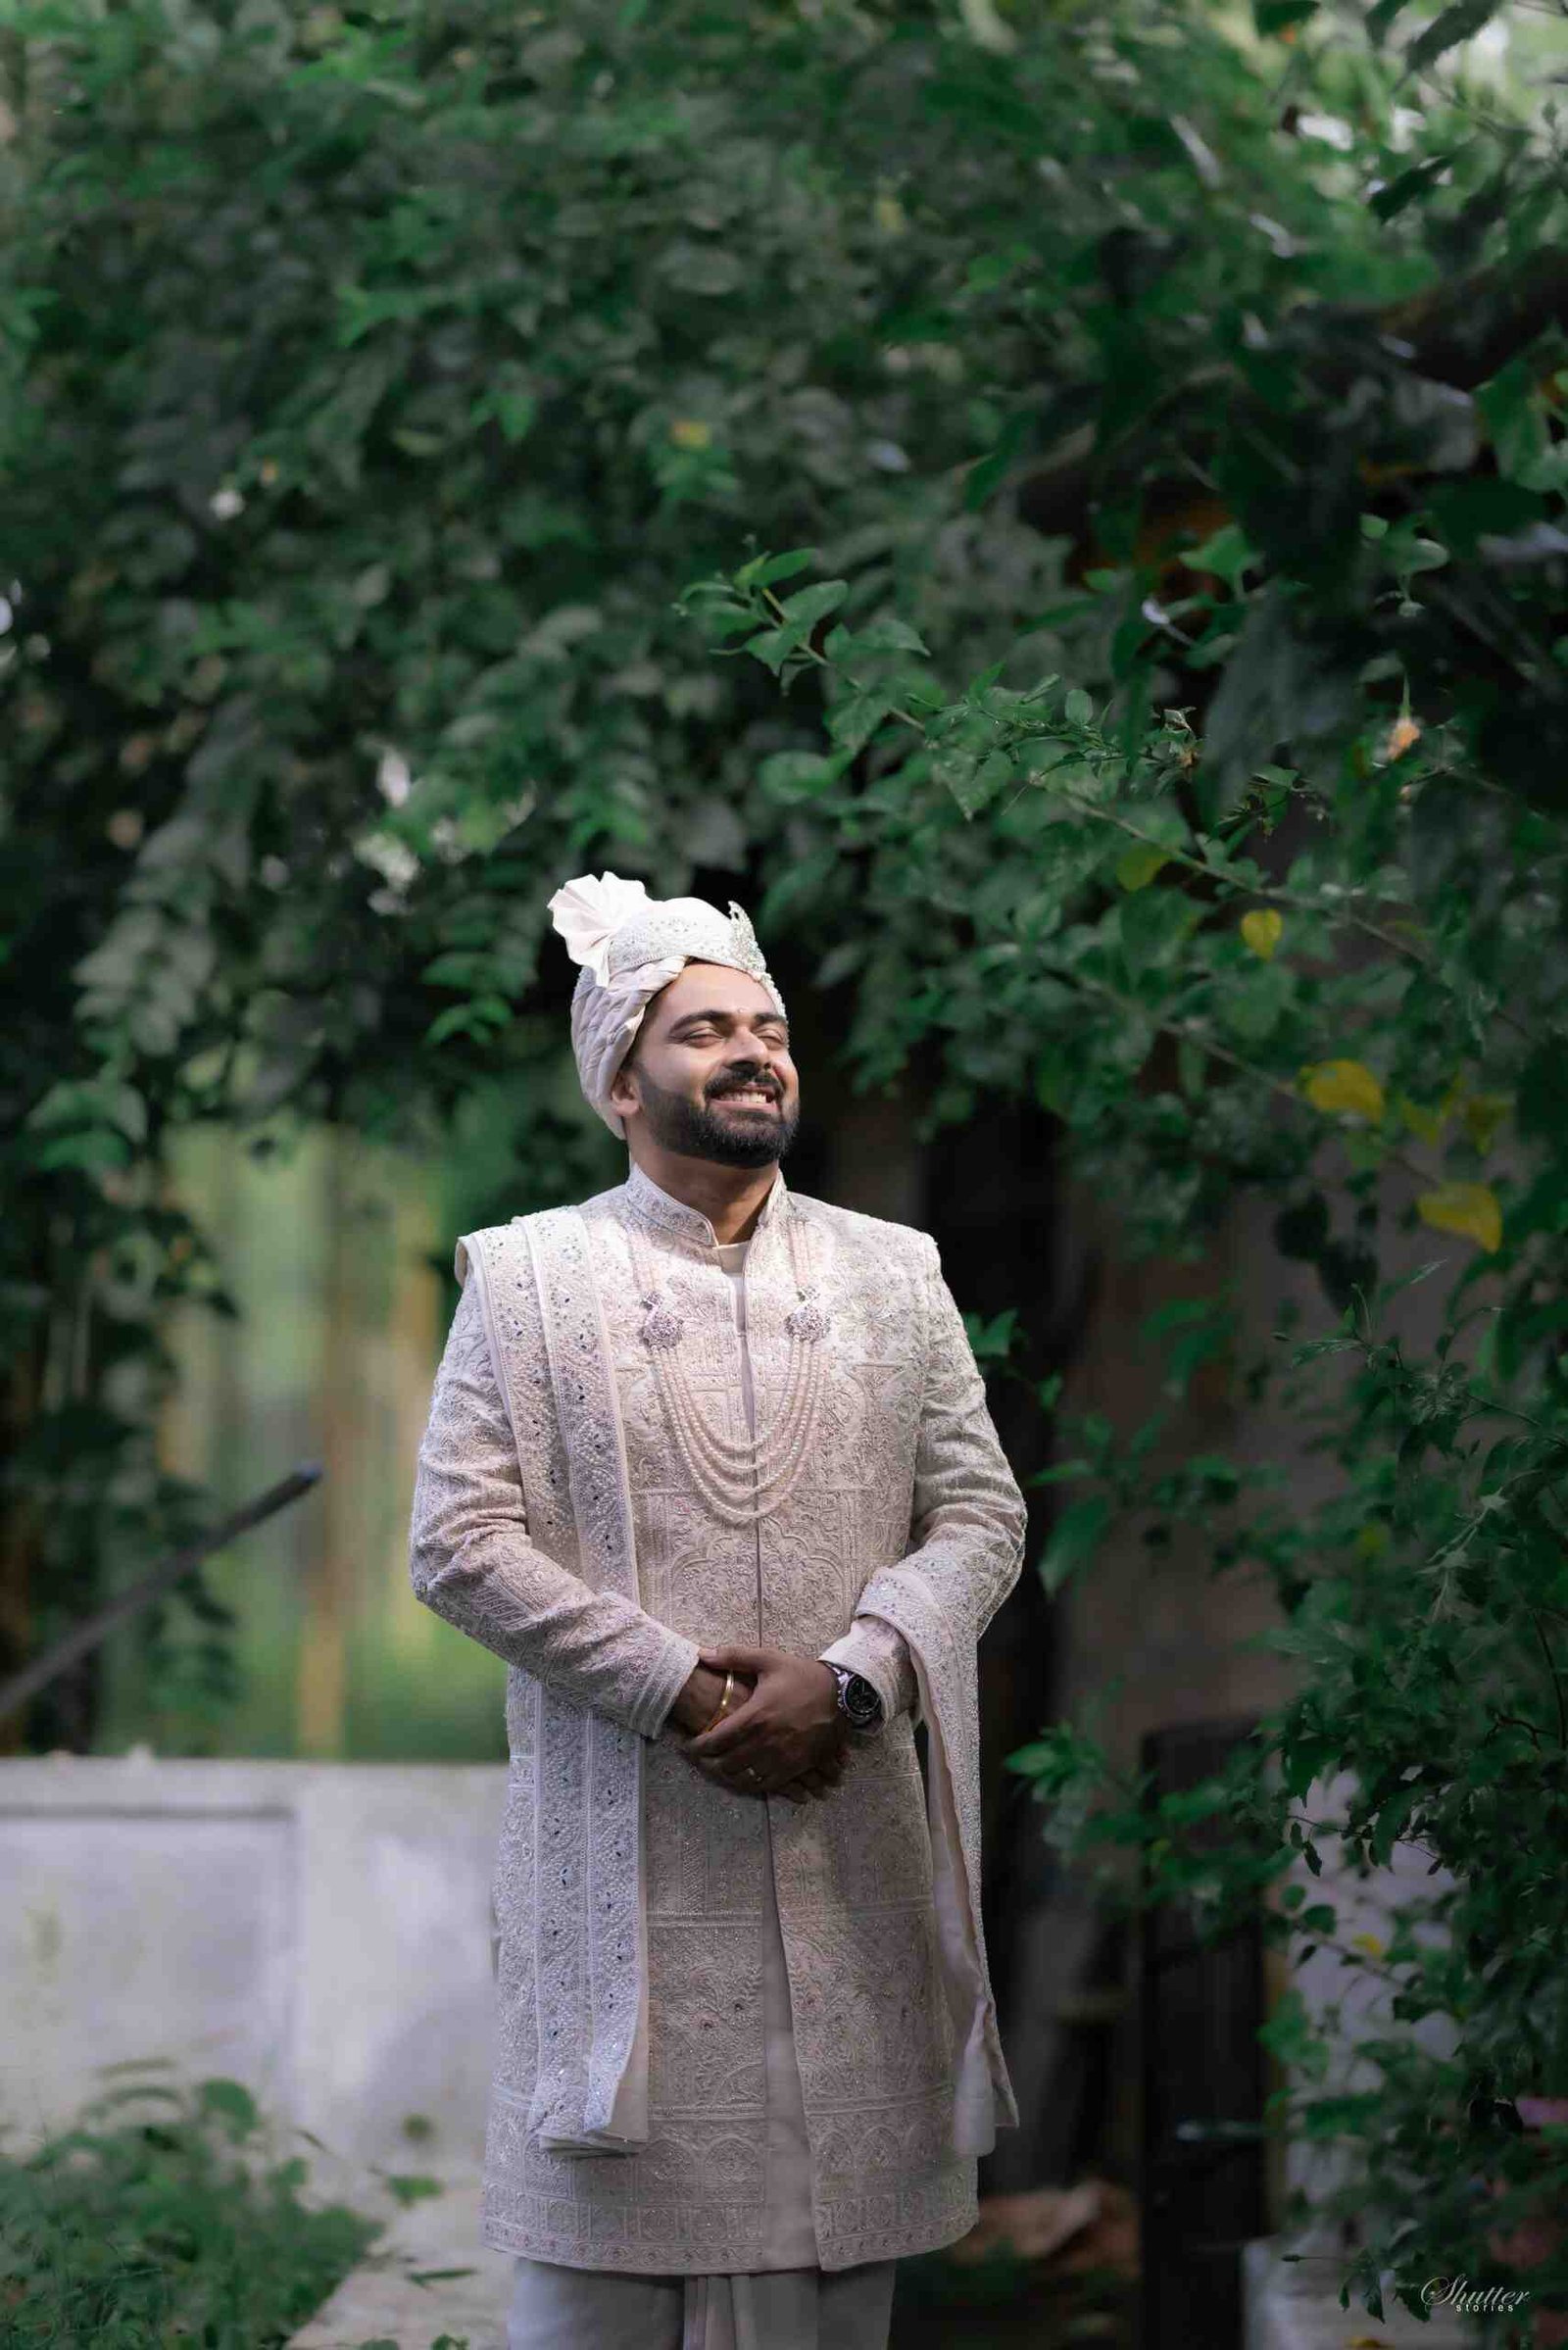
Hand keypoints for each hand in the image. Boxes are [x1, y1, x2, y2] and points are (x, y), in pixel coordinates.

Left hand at [683, 1644, 847, 1797]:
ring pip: (744, 1778)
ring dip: (726, 1776)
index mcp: (755, 1715)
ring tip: (716, 1769)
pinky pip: (766, 1785)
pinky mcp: (796, 1767)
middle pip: (726, 1763)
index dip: (696, 1747)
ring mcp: (782, 1757)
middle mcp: (766, 1741)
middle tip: (699, 1759)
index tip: (687, 1747)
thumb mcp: (768, 1660)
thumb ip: (733, 1656)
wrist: (841, 1694)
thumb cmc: (801, 1676)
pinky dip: (750, 1784)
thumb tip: (702, 1654)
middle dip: (707, 1764)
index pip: (716, 1739)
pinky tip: (743, 1777)